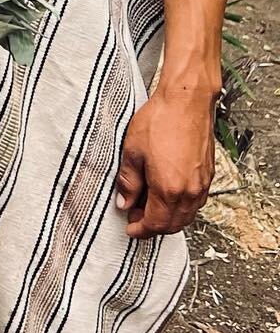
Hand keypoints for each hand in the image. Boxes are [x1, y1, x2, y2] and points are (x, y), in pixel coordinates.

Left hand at [114, 80, 218, 238]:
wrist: (186, 102)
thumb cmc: (159, 121)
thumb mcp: (132, 151)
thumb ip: (129, 182)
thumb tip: (124, 203)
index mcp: (169, 189)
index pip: (155, 223)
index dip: (140, 229)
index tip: (130, 229)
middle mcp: (190, 193)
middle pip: (173, 224)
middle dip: (153, 227)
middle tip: (135, 218)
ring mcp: (202, 185)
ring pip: (186, 215)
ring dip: (168, 218)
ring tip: (148, 207)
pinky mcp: (208, 176)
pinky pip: (195, 203)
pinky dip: (180, 207)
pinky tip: (166, 196)